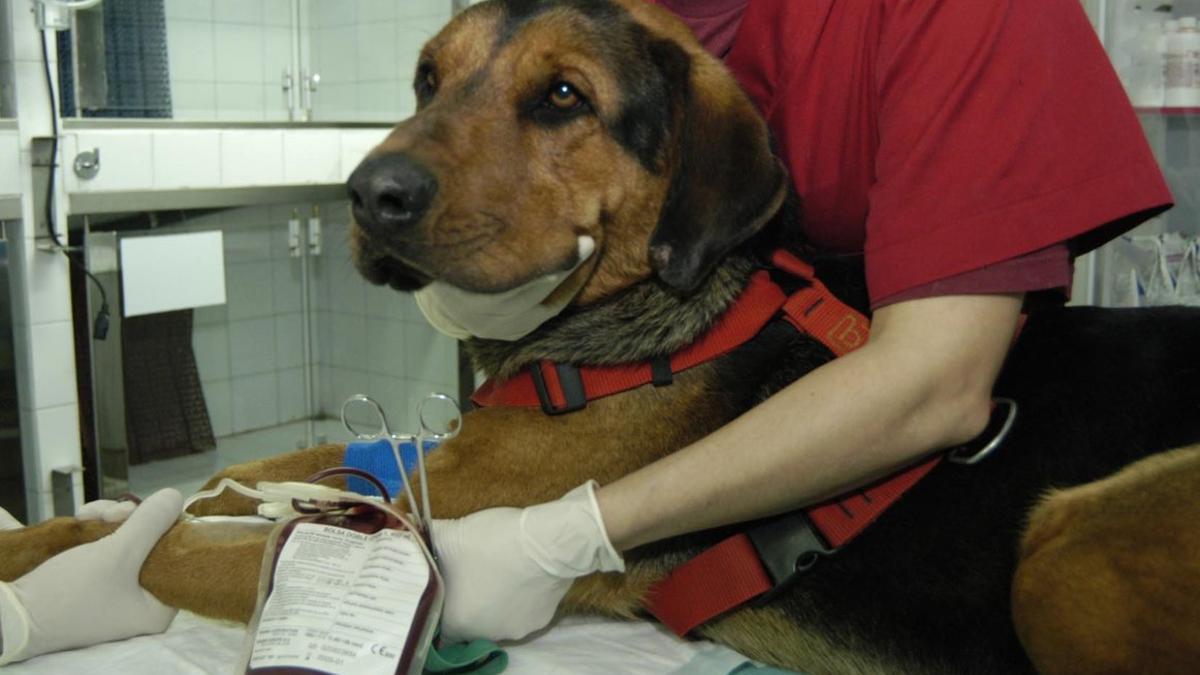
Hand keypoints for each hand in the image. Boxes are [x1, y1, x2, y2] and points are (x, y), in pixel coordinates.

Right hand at [0, 488, 182, 663]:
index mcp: (157, 610)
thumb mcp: (117, 552)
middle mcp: (140, 605)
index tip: (149, 511)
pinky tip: (82, 518)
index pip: (179, 559)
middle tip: (112, 512)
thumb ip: (150, 523)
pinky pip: (105, 549)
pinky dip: (95, 532)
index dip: (166, 529)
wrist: (12, 615)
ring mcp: (116, 595)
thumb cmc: (69, 592)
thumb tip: (176, 497)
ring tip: (89, 513)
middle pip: (151, 546)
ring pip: (126, 542)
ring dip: (108, 521)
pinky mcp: (93, 585)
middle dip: (130, 520)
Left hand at [430, 481, 623, 641]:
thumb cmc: (493, 541)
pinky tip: (518, 576)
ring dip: (490, 601)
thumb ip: (424, 537)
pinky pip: (521, 612)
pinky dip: (517, 598)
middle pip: (465, 621)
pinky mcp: (539, 621)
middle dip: (463, 599)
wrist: (549, 542)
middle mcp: (483, 634)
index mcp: (456, 621)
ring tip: (494, 572)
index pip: (435, 621)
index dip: (434, 602)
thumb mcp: (450, 532)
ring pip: (494, 618)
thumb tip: (405, 529)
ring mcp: (513, 630)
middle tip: (465, 573)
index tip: (437, 583)